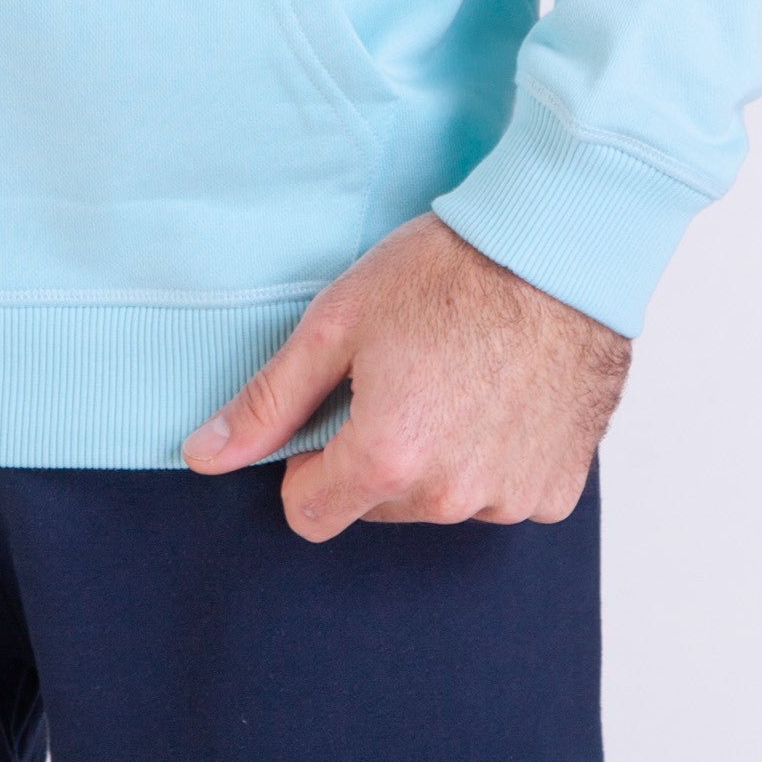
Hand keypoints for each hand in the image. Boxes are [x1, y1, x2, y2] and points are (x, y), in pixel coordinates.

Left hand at [181, 214, 629, 541]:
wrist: (558, 248)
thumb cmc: (447, 271)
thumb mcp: (337, 321)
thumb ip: (269, 401)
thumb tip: (203, 455)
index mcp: (386, 461)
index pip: (309, 513)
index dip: (307, 462)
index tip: (333, 410)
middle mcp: (450, 499)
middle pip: (376, 505)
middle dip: (374, 455)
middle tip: (401, 374)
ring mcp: (510, 500)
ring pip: (440, 503)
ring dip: (437, 459)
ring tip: (456, 375)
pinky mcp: (556, 490)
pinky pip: (502, 494)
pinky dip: (495, 458)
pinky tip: (502, 394)